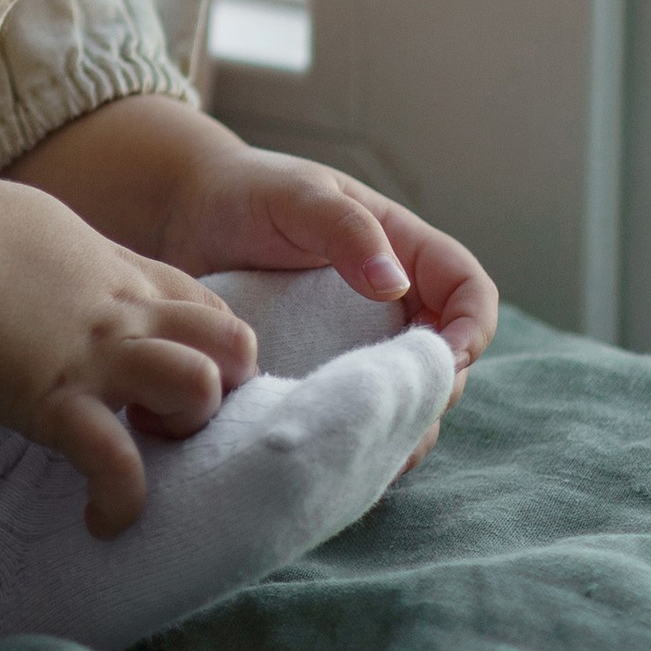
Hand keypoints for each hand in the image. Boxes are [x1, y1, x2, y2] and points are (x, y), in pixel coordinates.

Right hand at [0, 145, 256, 537]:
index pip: (207, 308)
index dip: (210, 350)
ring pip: (200, 389)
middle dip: (223, 390)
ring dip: (183, 430)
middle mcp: (122, 312)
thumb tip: (60, 271)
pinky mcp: (52, 399)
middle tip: (164, 416)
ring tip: (139, 451)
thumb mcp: (40, 228)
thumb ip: (71, 261)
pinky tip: (100, 521)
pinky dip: (120, 503)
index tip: (171, 379)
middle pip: (234, 345)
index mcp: (116, 272)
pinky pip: (116, 463)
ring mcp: (94, 355)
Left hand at [10, 98, 495, 462]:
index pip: (467, 289)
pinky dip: (352, 443)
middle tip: (393, 412)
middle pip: (443, 361)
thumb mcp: (296, 195)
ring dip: (395, 430)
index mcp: (401, 250)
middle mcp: (389, 305)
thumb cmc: (243, 191)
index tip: (446, 357)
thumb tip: (394, 284)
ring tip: (362, 448)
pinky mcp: (315, 379)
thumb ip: (345, 230)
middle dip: (431, 390)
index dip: (472, 325)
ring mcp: (354, 347)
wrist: (177, 215)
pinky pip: (351, 420)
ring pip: (402, 402)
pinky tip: (330, 459)